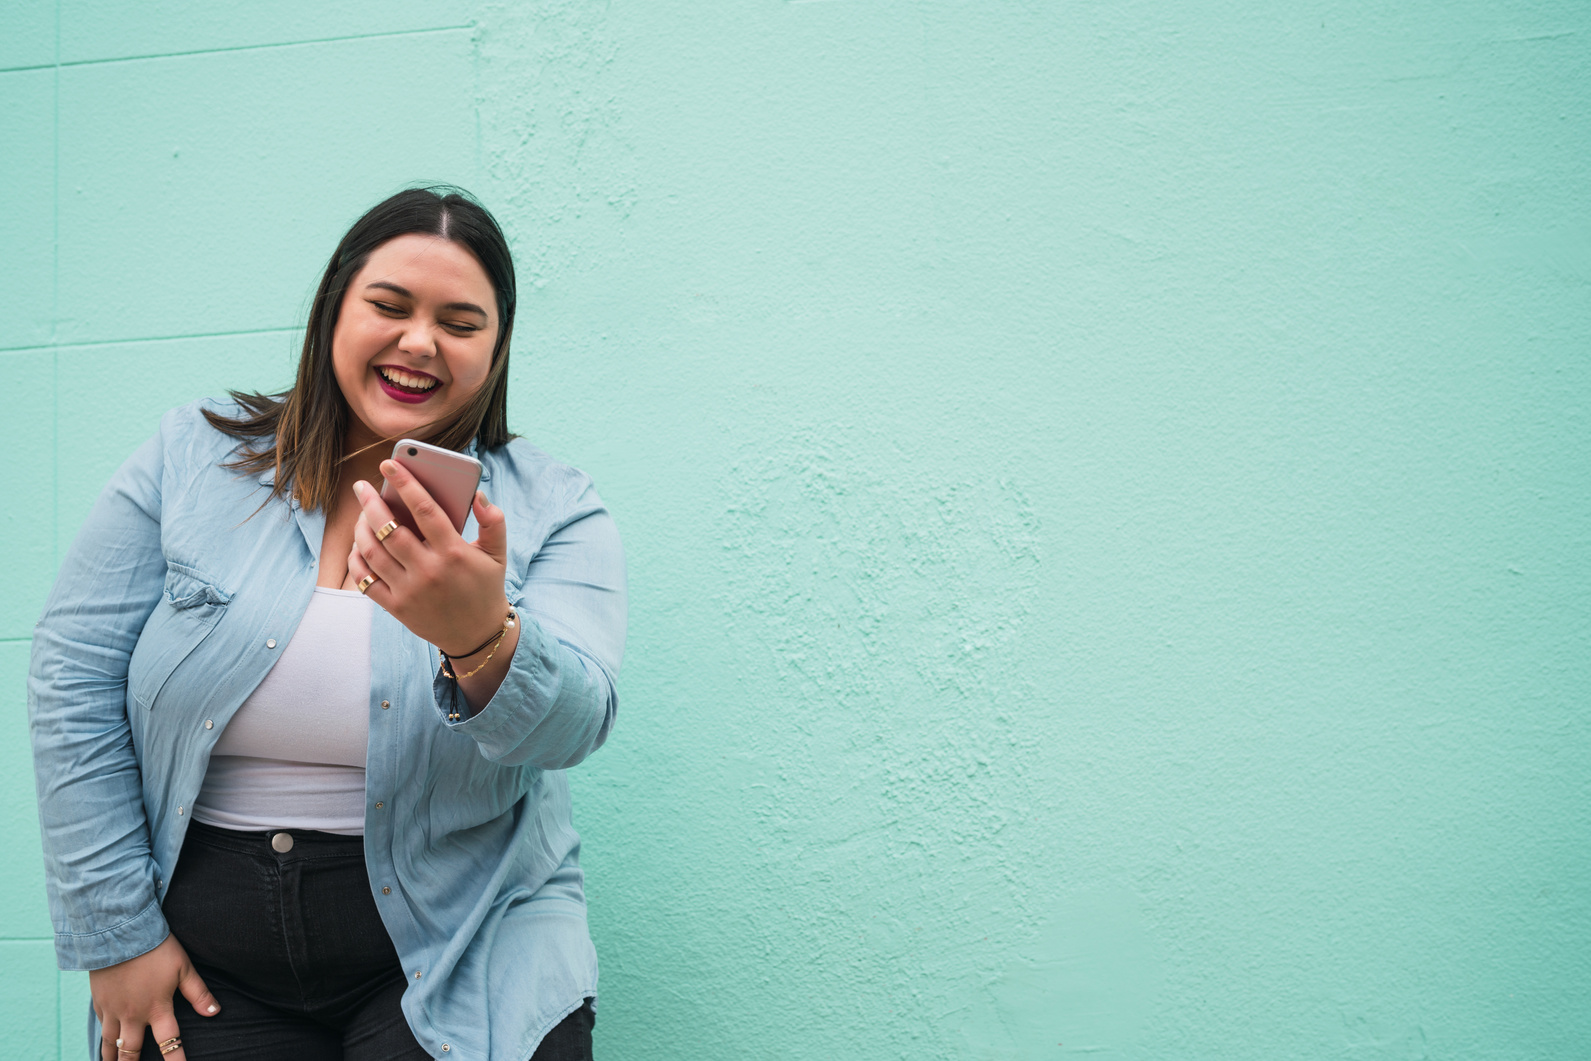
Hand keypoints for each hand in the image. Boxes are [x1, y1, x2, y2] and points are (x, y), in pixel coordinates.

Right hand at [91, 934, 218, 1060]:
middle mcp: (133, 1014)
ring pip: (110, 1043)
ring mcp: (113, 1010)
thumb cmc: (156, 948)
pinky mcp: (99, 1001)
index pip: (170, 1041)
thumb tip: (214, 1012)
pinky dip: (102, 1038)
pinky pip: (100, 1026)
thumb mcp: (183, 968)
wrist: (118, 933)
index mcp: (157, 1008)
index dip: (176, 1059)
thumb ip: (198, 993)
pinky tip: (104, 1042)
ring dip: (112, 1058)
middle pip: (131, 1050)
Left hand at [348, 459, 511, 658]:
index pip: (425, 509)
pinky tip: (359, 545)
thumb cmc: (485, 587)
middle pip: (389, 530)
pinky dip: (357, 559)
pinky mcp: (396, 607)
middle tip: (362, 487)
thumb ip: (493, 521)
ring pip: (372, 552)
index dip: (405, 483)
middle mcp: (429, 571)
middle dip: (370, 503)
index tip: (390, 465)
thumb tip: (478, 495)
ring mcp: (410, 590)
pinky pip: (365, 579)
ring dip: (360, 529)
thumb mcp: (498, 554)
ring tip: (361, 514)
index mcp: (454, 552)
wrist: (478, 635)